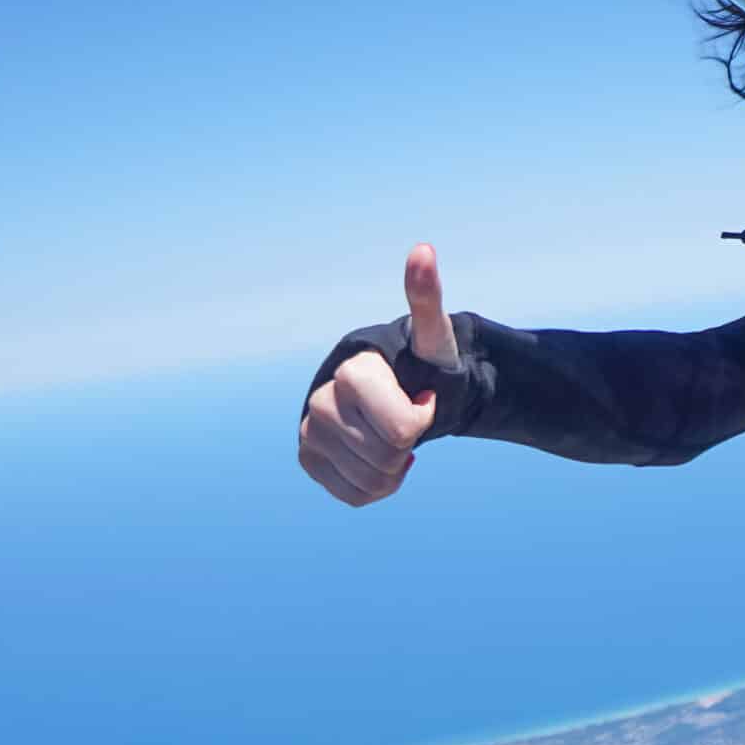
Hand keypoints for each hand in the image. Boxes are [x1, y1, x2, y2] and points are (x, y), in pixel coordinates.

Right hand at [296, 244, 462, 507]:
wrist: (403, 388)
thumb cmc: (423, 361)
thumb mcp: (436, 335)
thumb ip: (427, 297)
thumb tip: (423, 249)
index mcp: (355, 371)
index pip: (403, 428)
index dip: (422, 420)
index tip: (422, 398)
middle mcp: (321, 398)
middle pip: (385, 455)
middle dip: (409, 445)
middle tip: (411, 420)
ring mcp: (310, 430)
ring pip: (368, 479)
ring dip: (394, 468)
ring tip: (398, 440)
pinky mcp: (309, 457)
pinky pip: (351, 495)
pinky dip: (376, 487)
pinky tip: (382, 461)